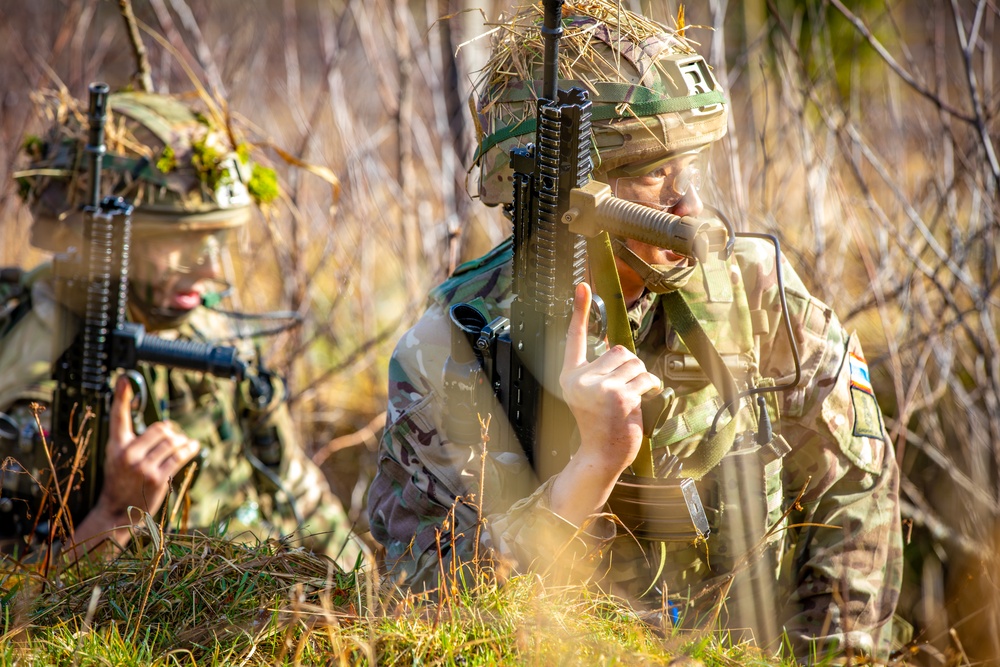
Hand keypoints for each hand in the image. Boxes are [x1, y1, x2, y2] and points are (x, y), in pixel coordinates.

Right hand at [93, 376, 200, 522]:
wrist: (117, 511)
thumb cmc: (121, 481)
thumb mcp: (117, 457)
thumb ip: (133, 440)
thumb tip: (165, 425)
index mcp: (116, 446)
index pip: (118, 416)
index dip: (122, 396)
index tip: (125, 378)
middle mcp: (128, 454)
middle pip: (161, 428)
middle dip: (171, 432)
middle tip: (174, 438)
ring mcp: (142, 467)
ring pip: (172, 441)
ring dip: (183, 441)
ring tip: (185, 444)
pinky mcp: (157, 478)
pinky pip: (179, 456)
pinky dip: (190, 449)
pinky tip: (193, 447)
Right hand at [550, 282, 661, 522]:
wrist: (601, 455)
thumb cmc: (601, 425)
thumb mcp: (592, 394)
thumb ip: (601, 371)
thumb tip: (619, 350)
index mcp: (570, 376)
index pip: (575, 338)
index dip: (580, 310)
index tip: (583, 285)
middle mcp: (580, 379)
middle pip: (618, 350)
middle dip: (630, 367)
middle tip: (624, 390)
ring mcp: (598, 388)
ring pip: (634, 363)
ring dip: (641, 378)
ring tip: (631, 398)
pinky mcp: (618, 396)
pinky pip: (645, 379)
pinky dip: (650, 388)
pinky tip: (641, 402)